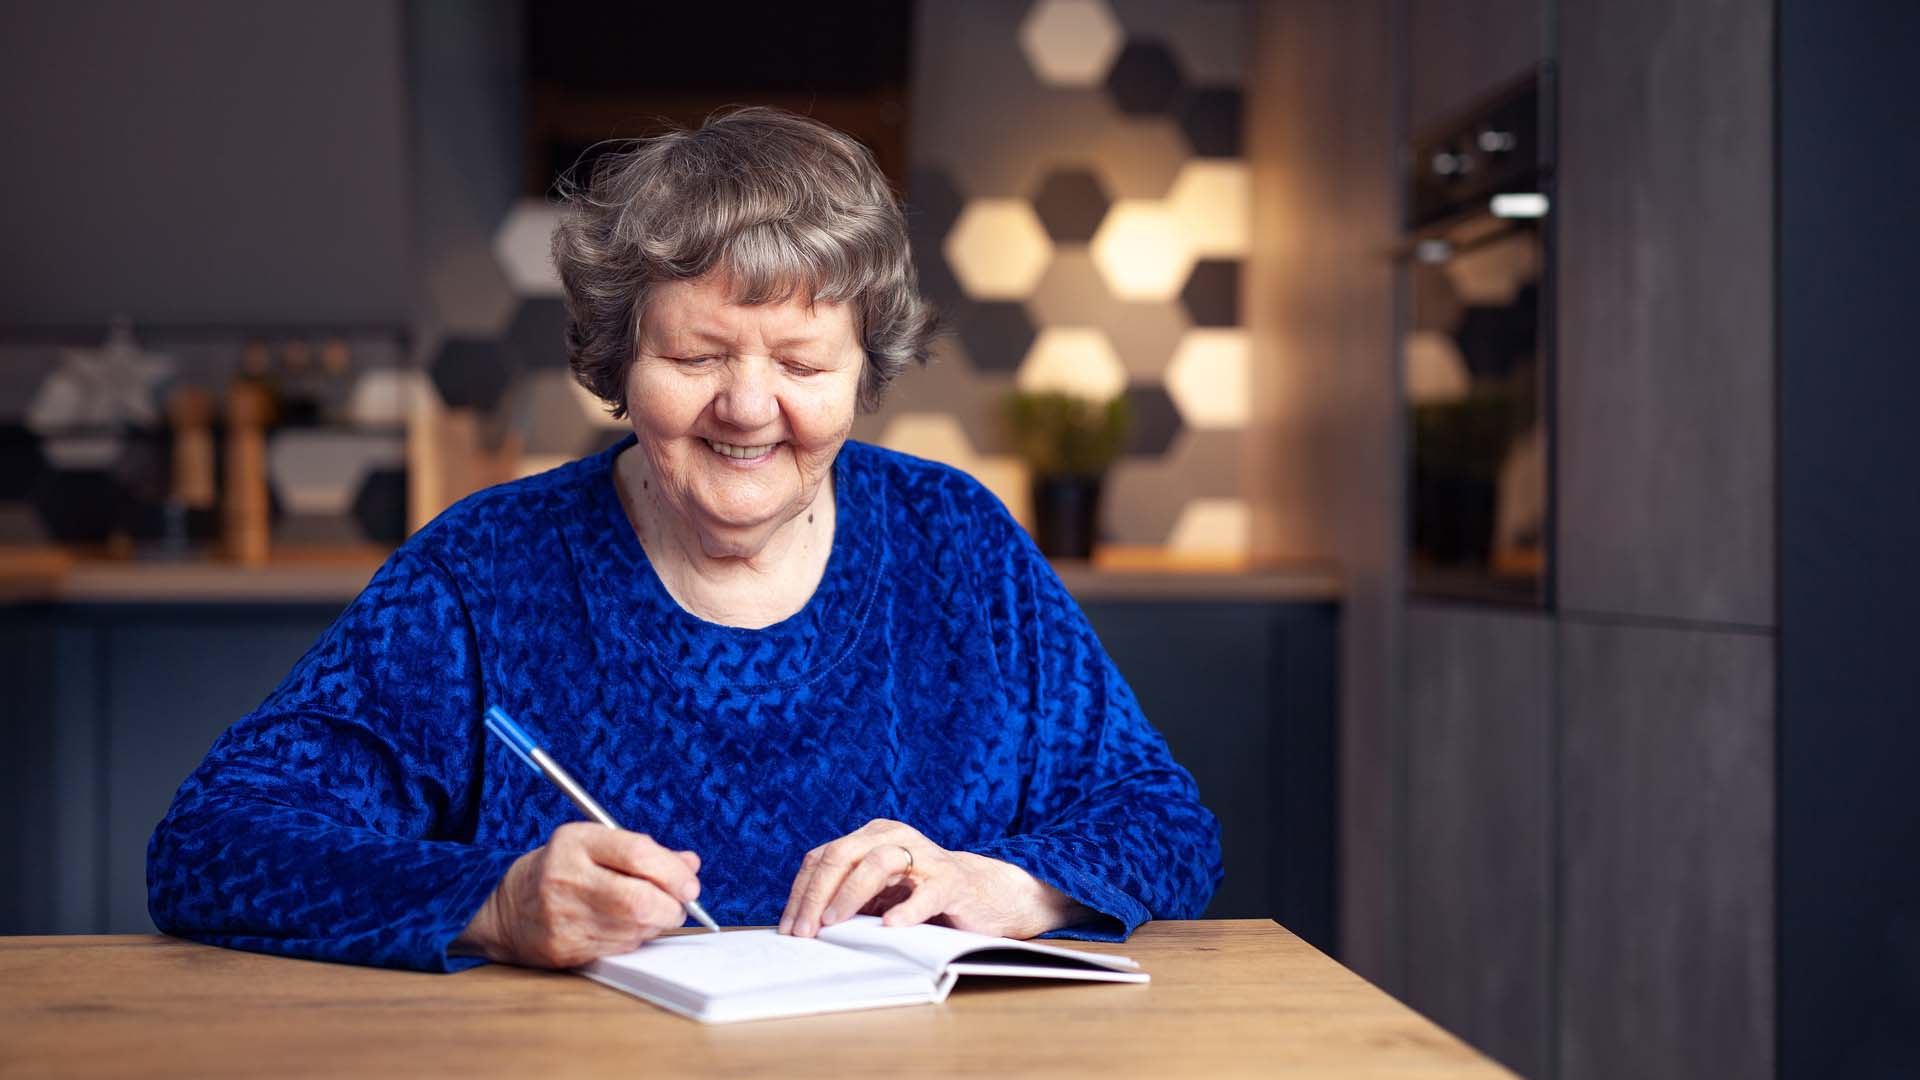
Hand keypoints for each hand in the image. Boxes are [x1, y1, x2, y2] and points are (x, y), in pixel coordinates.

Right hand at [455, 822, 701, 967]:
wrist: (507, 907)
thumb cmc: (563, 870)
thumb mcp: (596, 845)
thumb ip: (645, 851)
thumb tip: (690, 864)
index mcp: (575, 841)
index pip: (637, 853)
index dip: (673, 872)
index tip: (690, 883)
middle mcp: (566, 878)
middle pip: (639, 900)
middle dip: (671, 906)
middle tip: (679, 904)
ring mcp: (562, 916)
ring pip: (634, 929)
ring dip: (655, 924)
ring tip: (649, 913)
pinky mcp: (564, 948)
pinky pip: (619, 948)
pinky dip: (634, 939)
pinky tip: (623, 927)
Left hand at [778, 818, 1087, 939]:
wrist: (983, 894)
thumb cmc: (921, 894)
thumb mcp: (878, 892)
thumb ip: (847, 897)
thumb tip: (801, 926)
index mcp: (871, 835)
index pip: (823, 857)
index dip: (801, 892)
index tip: (788, 926)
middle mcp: (895, 836)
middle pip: (843, 854)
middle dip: (817, 894)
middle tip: (804, 930)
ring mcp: (924, 856)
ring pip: (878, 863)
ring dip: (850, 895)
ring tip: (832, 923)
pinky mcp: (951, 881)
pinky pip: (926, 893)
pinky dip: (906, 909)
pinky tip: (890, 926)